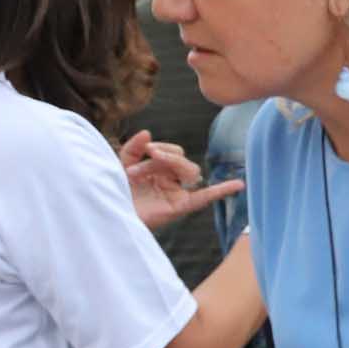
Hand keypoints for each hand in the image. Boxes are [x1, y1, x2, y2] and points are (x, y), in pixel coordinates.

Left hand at [119, 130, 243, 230]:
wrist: (110, 214)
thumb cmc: (116, 192)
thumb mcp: (120, 164)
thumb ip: (133, 149)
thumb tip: (148, 132)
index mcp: (163, 170)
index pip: (174, 152)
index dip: (160, 148)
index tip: (141, 152)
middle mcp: (173, 180)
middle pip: (181, 160)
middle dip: (158, 159)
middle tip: (132, 170)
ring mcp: (178, 193)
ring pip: (191, 172)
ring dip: (168, 166)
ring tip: (137, 175)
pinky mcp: (180, 206)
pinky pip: (205, 197)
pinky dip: (223, 190)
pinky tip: (238, 184)